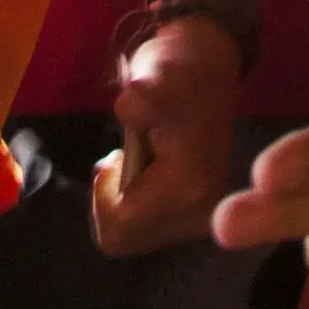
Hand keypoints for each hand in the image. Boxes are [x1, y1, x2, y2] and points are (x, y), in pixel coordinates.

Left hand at [91, 12, 239, 257]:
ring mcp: (201, 218)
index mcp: (188, 189)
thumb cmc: (174, 71)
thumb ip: (142, 97)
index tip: (116, 157)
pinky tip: (150, 171)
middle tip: (125, 157)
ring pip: (134, 237)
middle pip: (125, 240)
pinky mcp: (198, 216)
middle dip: (113, 200)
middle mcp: (201, 215)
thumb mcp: (155, 75)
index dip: (104, 194)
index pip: (119, 228)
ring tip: (140, 160)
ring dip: (125, 201)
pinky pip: (146, 230)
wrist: (205, 69)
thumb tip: (130, 106)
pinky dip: (136, 204)